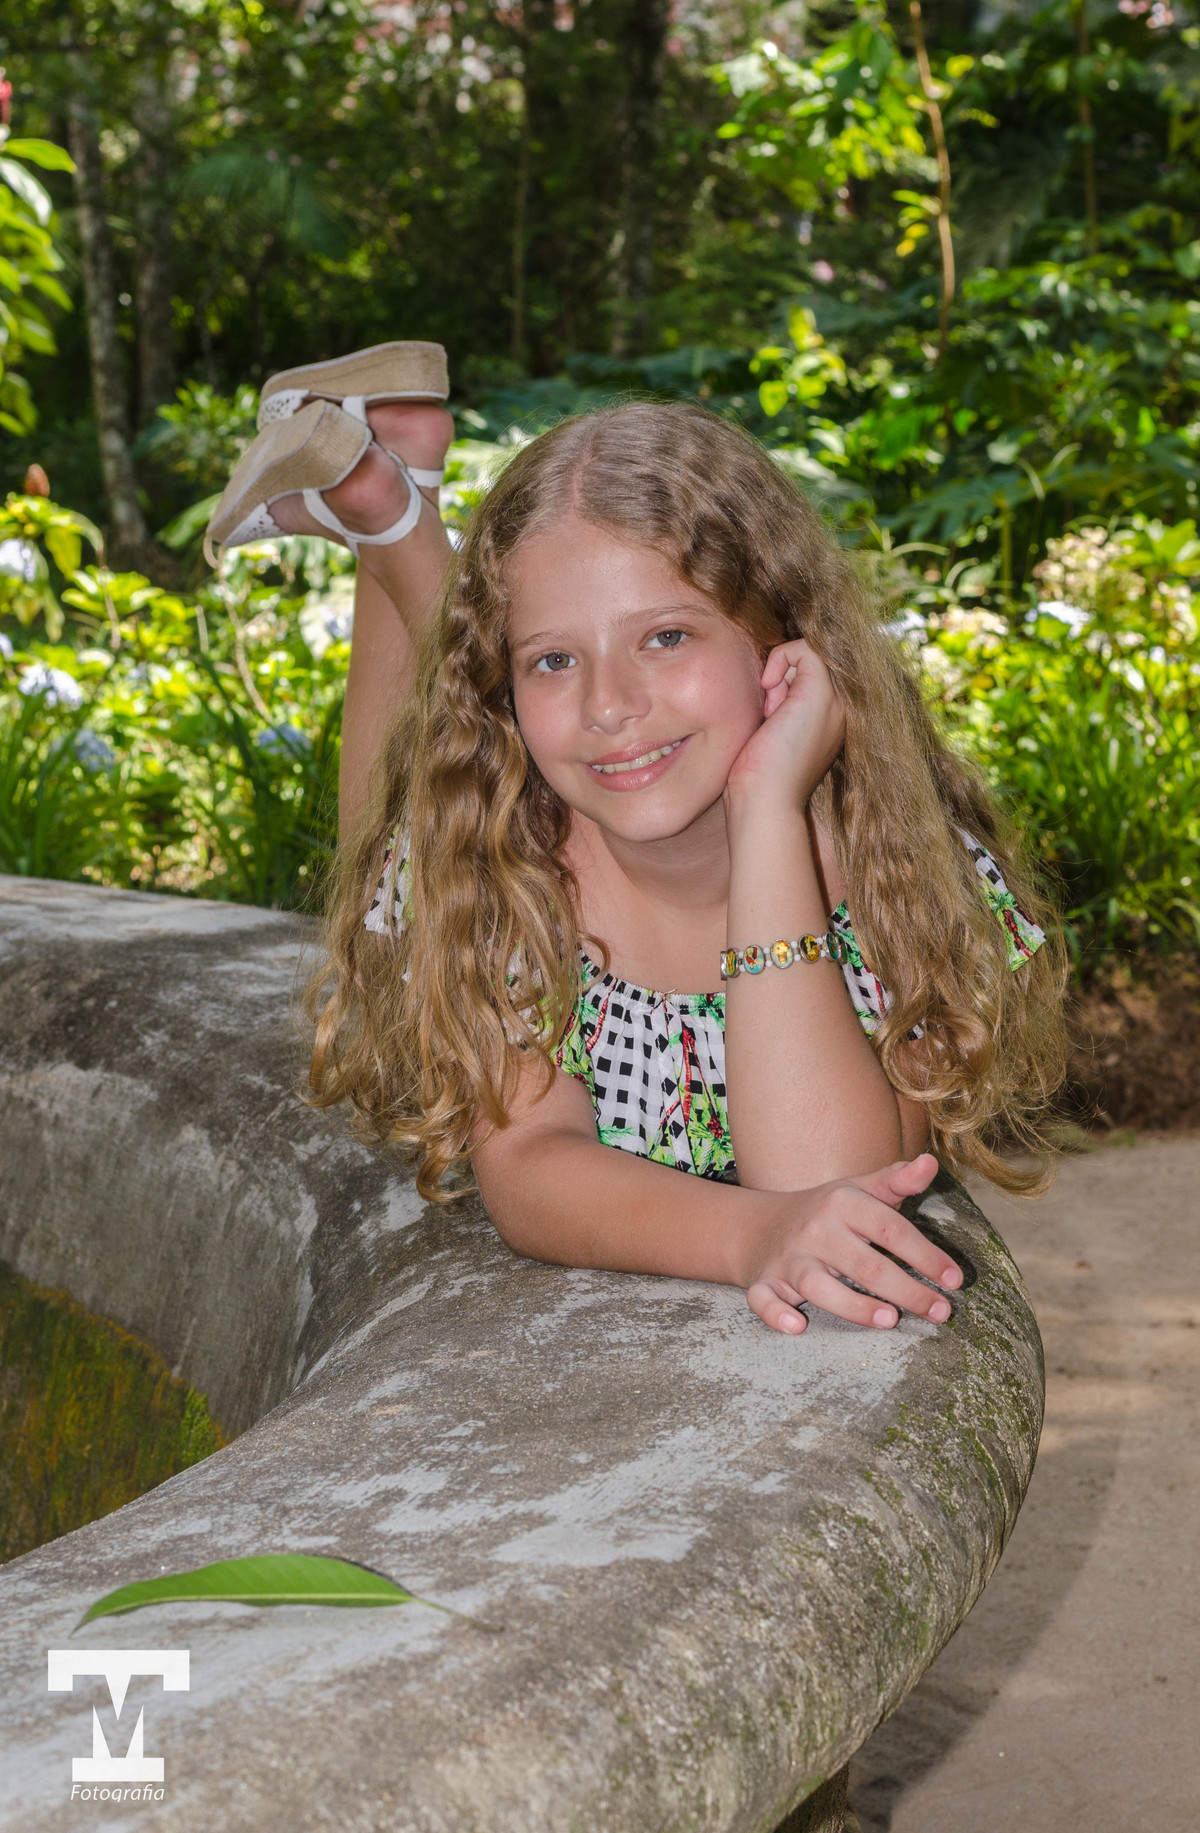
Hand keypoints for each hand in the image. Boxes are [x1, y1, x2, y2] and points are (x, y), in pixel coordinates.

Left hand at [725, 638, 844, 810]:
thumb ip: (781, 708)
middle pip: (814, 664)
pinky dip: (782, 657)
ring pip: (812, 654)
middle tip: (768, 711)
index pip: (815, 677)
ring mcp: (835, 702)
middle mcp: (840, 711)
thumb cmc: (759, 780)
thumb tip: (771, 680)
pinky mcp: (820, 694)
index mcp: (832, 722)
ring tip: (770, 709)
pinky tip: (768, 687)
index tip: (769, 711)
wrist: (765, 803)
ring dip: (782, 672)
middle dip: (784, 677)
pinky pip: (806, 648)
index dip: (788, 681)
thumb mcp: (774, 734)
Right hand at [741, 1154, 961, 1334]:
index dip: (927, 1255)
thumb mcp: (859, 1190)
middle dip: (906, 1291)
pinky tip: (797, 1326)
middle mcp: (815, 1229)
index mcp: (842, 1203)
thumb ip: (896, 1180)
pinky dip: (776, 1314)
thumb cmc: (825, 1212)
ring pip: (818, 1286)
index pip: (891, 1229)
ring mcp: (788, 1258)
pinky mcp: (764, 1282)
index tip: (956, 1280)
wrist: (760, 1226)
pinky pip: (765, 1300)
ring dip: (853, 1306)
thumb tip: (930, 1163)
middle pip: (864, 1264)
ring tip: (890, 1320)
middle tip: (940, 1312)